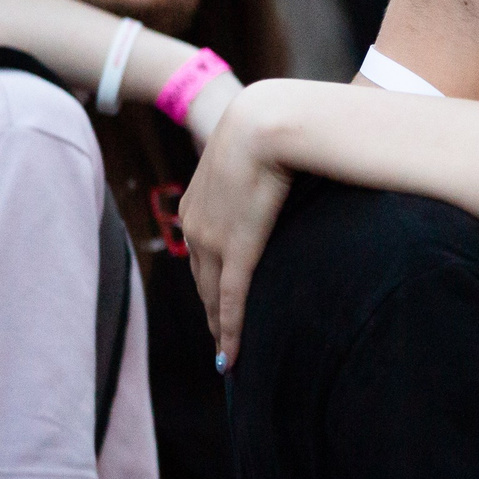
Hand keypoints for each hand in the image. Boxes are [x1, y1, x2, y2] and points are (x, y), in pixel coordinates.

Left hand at [182, 85, 295, 367]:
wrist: (266, 123)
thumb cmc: (273, 128)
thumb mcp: (255, 154)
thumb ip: (261, 173)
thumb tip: (283, 174)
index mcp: (197, 202)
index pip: (200, 253)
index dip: (208, 281)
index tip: (215, 303)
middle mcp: (195, 225)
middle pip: (201, 279)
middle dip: (210, 309)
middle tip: (221, 338)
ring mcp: (212, 240)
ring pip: (213, 295)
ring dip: (219, 325)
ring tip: (228, 352)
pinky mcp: (236, 250)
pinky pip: (232, 300)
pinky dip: (230, 331)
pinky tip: (231, 356)